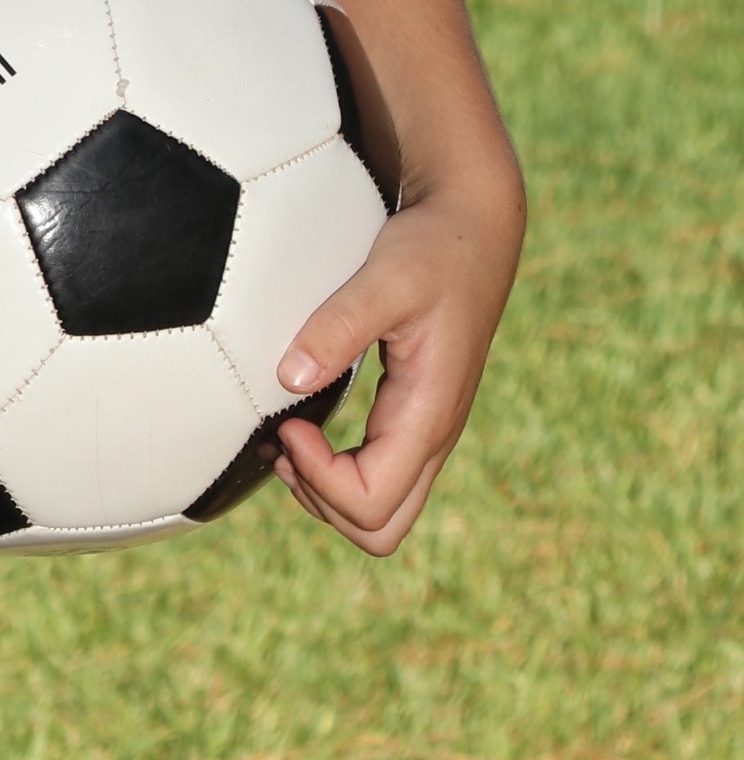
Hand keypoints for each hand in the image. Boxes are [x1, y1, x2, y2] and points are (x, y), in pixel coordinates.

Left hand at [267, 162, 523, 557]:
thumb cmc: (433, 249)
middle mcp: (433, 436)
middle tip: (287, 442)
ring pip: (379, 514)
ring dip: (324, 492)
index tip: (291, 423)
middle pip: (380, 530)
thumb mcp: (385, 277)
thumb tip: (289, 377)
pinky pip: (376, 479)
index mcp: (429, 414)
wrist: (473, 229)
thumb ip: (339, 325)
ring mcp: (426, 432)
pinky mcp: (413, 419)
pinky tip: (302, 425)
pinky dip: (333, 471)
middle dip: (323, 503)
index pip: (373, 503)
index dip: (320, 478)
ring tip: (287, 436)